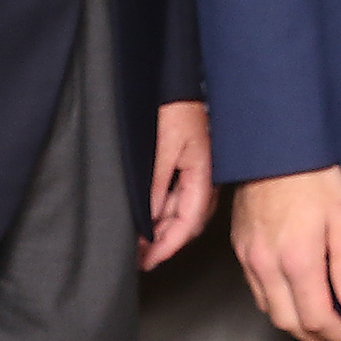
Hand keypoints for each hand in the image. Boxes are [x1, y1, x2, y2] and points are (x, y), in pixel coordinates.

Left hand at [141, 101, 213, 268]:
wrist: (174, 79)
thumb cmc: (173, 105)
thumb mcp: (159, 148)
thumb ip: (154, 187)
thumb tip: (146, 222)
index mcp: (204, 175)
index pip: (189, 223)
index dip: (167, 246)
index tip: (147, 261)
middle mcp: (204, 178)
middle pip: (186, 222)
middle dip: (163, 242)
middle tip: (137, 258)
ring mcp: (196, 171)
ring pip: (179, 211)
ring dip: (159, 228)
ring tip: (135, 241)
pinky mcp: (187, 165)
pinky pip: (175, 196)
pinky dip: (159, 211)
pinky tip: (143, 216)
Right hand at [234, 165, 340, 340]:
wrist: (274, 150)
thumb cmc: (313, 177)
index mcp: (298, 259)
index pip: (315, 317)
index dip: (334, 334)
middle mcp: (268, 264)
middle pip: (288, 322)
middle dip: (314, 337)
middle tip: (334, 337)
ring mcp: (250, 258)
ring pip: (269, 310)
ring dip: (293, 324)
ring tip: (318, 324)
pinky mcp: (240, 249)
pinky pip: (256, 290)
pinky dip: (276, 304)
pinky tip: (292, 299)